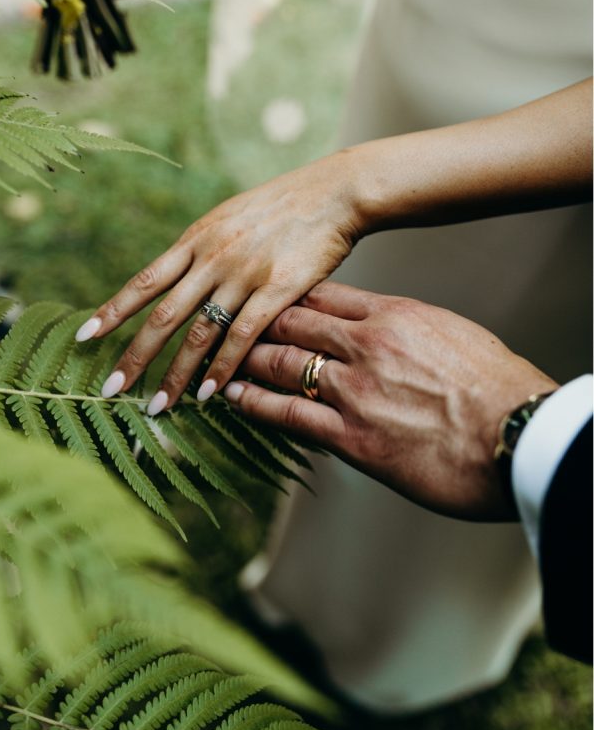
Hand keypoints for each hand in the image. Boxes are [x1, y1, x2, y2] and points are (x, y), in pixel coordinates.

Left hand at [75, 155, 363, 412]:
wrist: (333, 193)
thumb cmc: (283, 208)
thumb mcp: (230, 218)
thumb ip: (203, 249)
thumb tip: (178, 279)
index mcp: (197, 239)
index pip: (145, 281)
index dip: (113, 310)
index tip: (84, 337)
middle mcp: (213, 257)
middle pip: (163, 314)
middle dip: (134, 355)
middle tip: (110, 389)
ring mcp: (244, 273)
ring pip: (199, 332)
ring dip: (175, 373)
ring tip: (157, 406)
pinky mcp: (278, 287)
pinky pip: (243, 335)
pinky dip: (223, 367)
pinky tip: (210, 393)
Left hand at [222, 282, 556, 520]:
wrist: (516, 436)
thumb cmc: (497, 388)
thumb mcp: (453, 336)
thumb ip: (412, 331)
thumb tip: (393, 331)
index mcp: (394, 315)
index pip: (324, 294)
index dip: (286, 293)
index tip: (263, 293)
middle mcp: (366, 345)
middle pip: (291, 321)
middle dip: (253, 320)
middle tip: (223, 321)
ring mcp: (353, 389)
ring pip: (279, 362)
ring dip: (242, 360)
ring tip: (214, 358)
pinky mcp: (350, 436)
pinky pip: (286, 413)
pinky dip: (252, 403)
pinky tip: (229, 397)